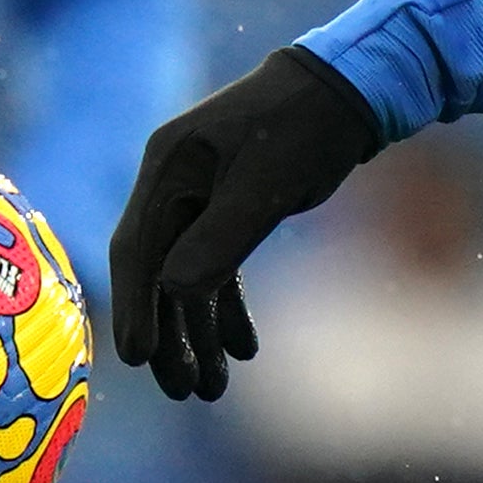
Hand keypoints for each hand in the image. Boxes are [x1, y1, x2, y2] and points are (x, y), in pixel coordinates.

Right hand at [110, 47, 381, 398]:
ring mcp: (199, 195)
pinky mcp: (229, 208)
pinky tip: (242, 349)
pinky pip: (217, 267)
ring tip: (212, 388)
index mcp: (167, 166)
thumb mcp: (265, 184)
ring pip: (187, 276)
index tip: (138, 360)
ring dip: (199, 331)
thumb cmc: (304, 127)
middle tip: (182, 392)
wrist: (347, 90)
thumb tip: (175, 294)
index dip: (135, 306)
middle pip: (157, 271)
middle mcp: (173, 183)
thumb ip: (219, 238)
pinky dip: (227, 307)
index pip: (137, 247)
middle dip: (169, 334)